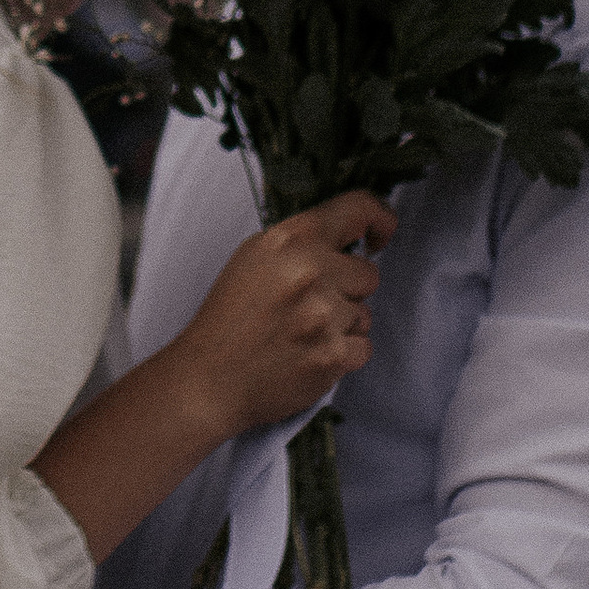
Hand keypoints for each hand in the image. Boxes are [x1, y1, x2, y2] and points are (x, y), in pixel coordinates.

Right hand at [171, 194, 394, 440]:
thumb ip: (300, 242)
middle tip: (310, 305)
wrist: (209, 379)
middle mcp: (310, 271)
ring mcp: (323, 314)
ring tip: (301, 334)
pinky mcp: (332, 355)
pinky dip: (342, 355)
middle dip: (347, 289)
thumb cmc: (228, 320)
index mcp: (290, 240)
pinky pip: (363, 347)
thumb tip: (344, 237)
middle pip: (368, 273)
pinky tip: (308, 355)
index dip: (379, 219)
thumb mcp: (254, 257)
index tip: (379, 235)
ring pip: (365, 314)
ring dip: (341, 325)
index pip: (359, 208)